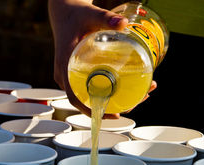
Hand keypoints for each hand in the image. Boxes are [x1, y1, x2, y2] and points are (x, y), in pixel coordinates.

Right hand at [49, 0, 155, 118]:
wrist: (65, 13)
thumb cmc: (75, 15)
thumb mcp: (89, 14)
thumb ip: (105, 18)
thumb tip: (124, 23)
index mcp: (64, 65)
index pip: (73, 95)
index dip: (91, 109)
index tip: (112, 113)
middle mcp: (65, 74)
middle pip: (85, 99)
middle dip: (111, 106)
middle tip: (135, 101)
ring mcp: (70, 75)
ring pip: (88, 94)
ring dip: (112, 99)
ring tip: (139, 94)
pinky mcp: (76, 73)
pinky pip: (89, 87)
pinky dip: (107, 90)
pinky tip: (126, 86)